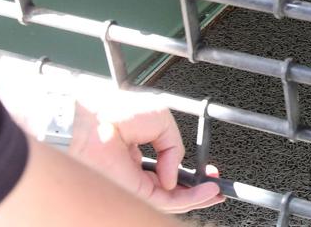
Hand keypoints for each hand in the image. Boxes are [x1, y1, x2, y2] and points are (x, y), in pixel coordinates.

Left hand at [69, 91, 224, 213]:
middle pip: (169, 186)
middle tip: (213, 187)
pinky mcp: (134, 192)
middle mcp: (134, 168)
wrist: (96, 119)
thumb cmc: (114, 110)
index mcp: (135, 148)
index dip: (186, 170)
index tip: (204, 170)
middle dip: (195, 188)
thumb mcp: (160, 118)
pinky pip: (166, 201)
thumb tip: (174, 171)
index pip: (164, 166)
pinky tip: (203, 192)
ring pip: (169, 198)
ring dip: (195, 197)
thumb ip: (174, 145)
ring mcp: (133, 182)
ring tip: (214, 191)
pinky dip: (188, 199)